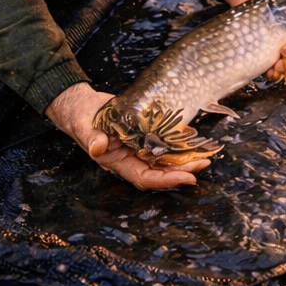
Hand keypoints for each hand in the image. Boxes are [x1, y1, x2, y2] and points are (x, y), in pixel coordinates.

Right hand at [45, 82, 209, 189]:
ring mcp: (139, 145)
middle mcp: (132, 157)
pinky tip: (191, 133)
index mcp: (118, 162)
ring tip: (205, 152)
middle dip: (184, 169)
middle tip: (204, 162)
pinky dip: (178, 139)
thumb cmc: (81, 118)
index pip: (146, 177)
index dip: (166, 180)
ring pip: (166, 157)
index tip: (187, 178)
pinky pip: (164, 140)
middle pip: (161, 170)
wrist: (82, 106)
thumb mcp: (84, 127)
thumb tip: (99, 148)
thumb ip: (92, 139)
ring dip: (185, 156)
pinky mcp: (144, 133)